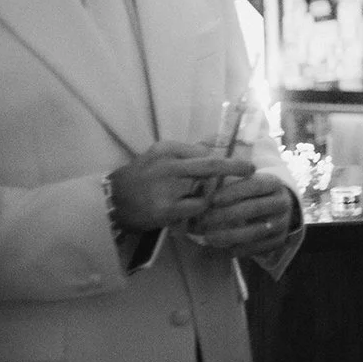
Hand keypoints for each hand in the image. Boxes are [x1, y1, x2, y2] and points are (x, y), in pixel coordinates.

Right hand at [109, 141, 253, 233]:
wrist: (111, 202)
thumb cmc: (138, 178)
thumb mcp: (156, 156)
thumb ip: (183, 152)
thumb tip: (213, 149)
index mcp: (166, 150)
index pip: (204, 151)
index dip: (225, 157)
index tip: (240, 162)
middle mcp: (168, 165)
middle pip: (211, 164)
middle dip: (235, 167)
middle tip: (251, 169)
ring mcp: (167, 188)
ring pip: (206, 189)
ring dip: (216, 195)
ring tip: (219, 199)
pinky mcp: (166, 209)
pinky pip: (197, 208)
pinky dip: (204, 210)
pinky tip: (203, 212)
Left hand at [190, 172, 296, 256]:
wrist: (277, 208)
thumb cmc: (251, 193)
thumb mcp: (245, 183)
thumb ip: (227, 184)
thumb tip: (202, 192)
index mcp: (274, 183)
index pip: (255, 185)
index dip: (234, 192)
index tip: (213, 199)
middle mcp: (283, 202)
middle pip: (255, 208)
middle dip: (227, 214)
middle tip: (204, 220)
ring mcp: (283, 222)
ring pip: (256, 231)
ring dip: (230, 235)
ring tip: (209, 238)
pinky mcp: (279, 240)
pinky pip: (259, 248)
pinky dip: (239, 249)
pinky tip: (223, 248)